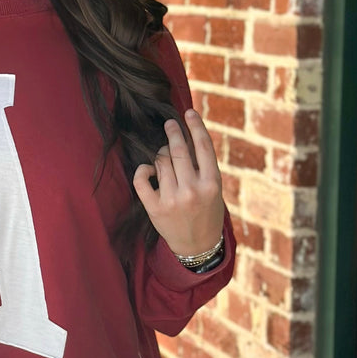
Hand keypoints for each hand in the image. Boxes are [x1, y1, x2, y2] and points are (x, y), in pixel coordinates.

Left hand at [132, 109, 224, 258]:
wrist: (197, 245)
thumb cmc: (207, 211)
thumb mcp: (214, 190)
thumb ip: (203, 167)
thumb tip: (186, 136)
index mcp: (212, 184)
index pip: (203, 147)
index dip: (195, 126)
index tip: (188, 112)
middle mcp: (192, 191)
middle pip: (179, 150)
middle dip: (173, 132)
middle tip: (169, 123)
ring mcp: (172, 200)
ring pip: (161, 162)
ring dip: (161, 154)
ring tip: (164, 156)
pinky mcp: (155, 208)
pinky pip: (142, 179)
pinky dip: (143, 170)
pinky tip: (148, 169)